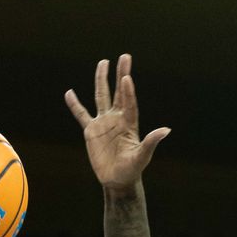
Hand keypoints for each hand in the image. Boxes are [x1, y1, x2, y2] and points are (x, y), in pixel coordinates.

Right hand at [64, 54, 169, 192]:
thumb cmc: (132, 169)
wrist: (118, 180)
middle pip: (117, 92)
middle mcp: (117, 119)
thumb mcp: (142, 156)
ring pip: (101, 97)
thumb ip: (151, 142)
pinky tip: (69, 93)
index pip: (129, 103)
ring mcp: (104, 123)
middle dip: (120, 74)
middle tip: (124, 56)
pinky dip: (75, 105)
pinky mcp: (91, 131)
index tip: (127, 77)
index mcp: (129, 124)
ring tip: (103, 63)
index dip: (128, 91)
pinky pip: (81, 114)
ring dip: (101, 80)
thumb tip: (166, 130)